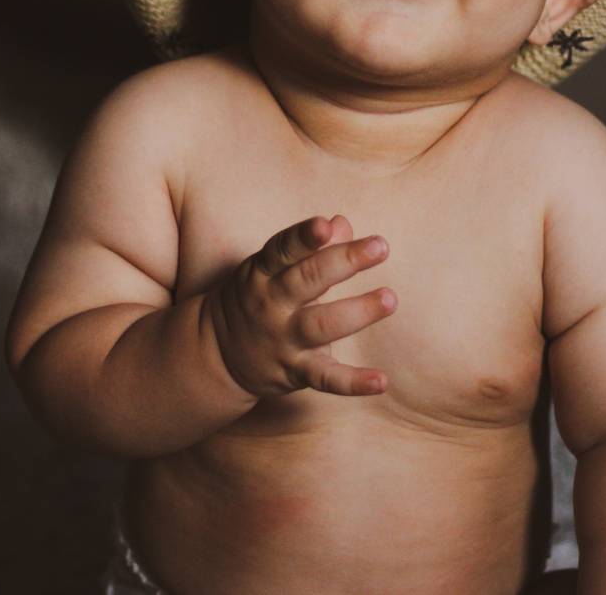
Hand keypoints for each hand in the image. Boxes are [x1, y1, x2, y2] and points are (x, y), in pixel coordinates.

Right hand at [209, 214, 395, 398]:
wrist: (215, 353)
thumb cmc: (257, 296)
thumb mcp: (270, 267)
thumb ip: (308, 246)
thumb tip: (341, 223)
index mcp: (262, 272)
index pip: (283, 250)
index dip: (303, 237)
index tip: (324, 226)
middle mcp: (270, 304)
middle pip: (307, 280)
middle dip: (344, 262)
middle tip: (380, 246)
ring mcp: (282, 339)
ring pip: (321, 325)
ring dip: (358, 312)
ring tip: (389, 298)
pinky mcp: (294, 371)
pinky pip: (325, 378)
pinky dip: (354, 382)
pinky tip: (381, 381)